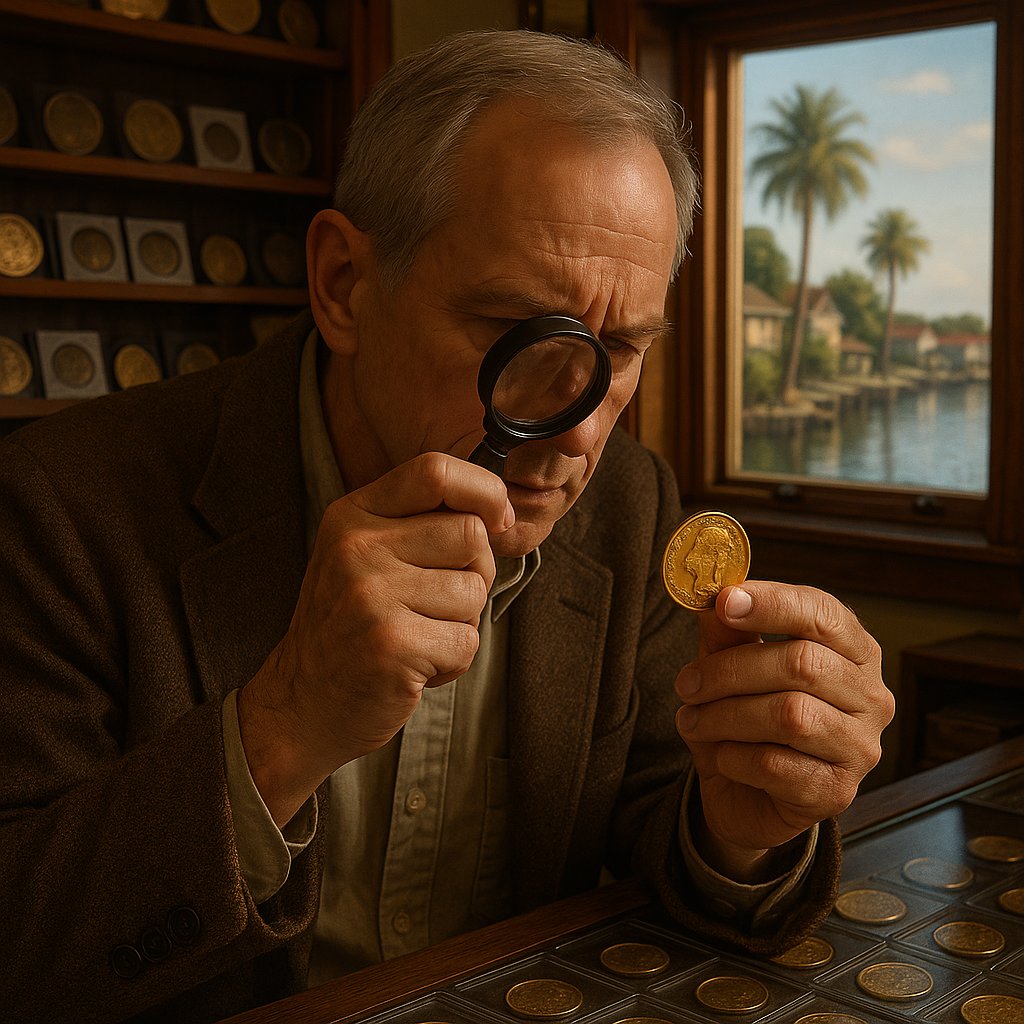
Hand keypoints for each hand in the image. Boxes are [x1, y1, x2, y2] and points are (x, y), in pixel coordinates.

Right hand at [238, 452, 513, 825]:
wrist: (301, 704)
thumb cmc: (349, 628)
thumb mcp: (366, 556)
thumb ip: (418, 525)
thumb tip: (502, 512)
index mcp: (353, 515)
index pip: (435, 470)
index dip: (484, 491)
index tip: (498, 520)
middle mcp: (357, 546)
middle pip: (470, 534)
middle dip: (474, 573)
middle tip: (437, 605)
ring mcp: (371, 595)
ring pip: (474, 591)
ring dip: (460, 624)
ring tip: (416, 637)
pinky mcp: (390, 644)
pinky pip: (467, 641)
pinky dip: (453, 662)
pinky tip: (415, 666)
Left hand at [673, 581, 893, 880]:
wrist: (746, 798)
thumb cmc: (746, 722)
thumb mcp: (729, 670)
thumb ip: (728, 635)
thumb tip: (714, 600)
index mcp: (853, 652)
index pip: (824, 614)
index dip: (773, 604)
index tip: (723, 601)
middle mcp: (870, 697)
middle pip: (803, 664)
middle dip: (731, 670)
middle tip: (686, 683)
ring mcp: (860, 748)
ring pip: (790, 716)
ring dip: (726, 716)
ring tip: (692, 720)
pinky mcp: (836, 792)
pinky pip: (777, 765)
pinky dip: (735, 757)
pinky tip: (721, 756)